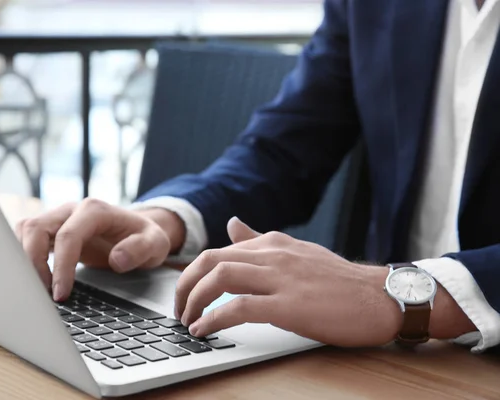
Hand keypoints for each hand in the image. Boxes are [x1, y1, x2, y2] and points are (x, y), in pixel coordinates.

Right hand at [16, 198, 184, 300]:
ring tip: (35, 290)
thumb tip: (117, 259)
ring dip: (23, 259)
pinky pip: (26, 238)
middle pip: (35, 228)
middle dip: (32, 263)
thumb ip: (140, 249)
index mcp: (95, 211)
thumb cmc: (144, 237)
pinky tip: (32, 281)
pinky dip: (22, 257)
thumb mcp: (155, 243)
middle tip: (42, 295)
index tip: (61, 294)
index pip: (68, 235)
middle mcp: (72, 210)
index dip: (61, 266)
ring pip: (25, 230)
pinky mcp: (51, 230)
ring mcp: (58, 218)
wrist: (137, 231)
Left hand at [175, 217, 401, 346]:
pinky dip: (215, 318)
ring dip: (194, 300)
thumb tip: (232, 224)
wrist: (381, 296)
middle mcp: (273, 254)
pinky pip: (240, 307)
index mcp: (272, 243)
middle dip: (185, 284)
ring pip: (221, 278)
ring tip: (186, 320)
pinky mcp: (289, 305)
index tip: (186, 292)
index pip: (219, 250)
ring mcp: (281, 278)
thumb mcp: (296, 251)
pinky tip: (204, 330)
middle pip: (211, 260)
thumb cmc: (340, 280)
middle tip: (178, 308)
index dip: (194, 272)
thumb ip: (260, 240)